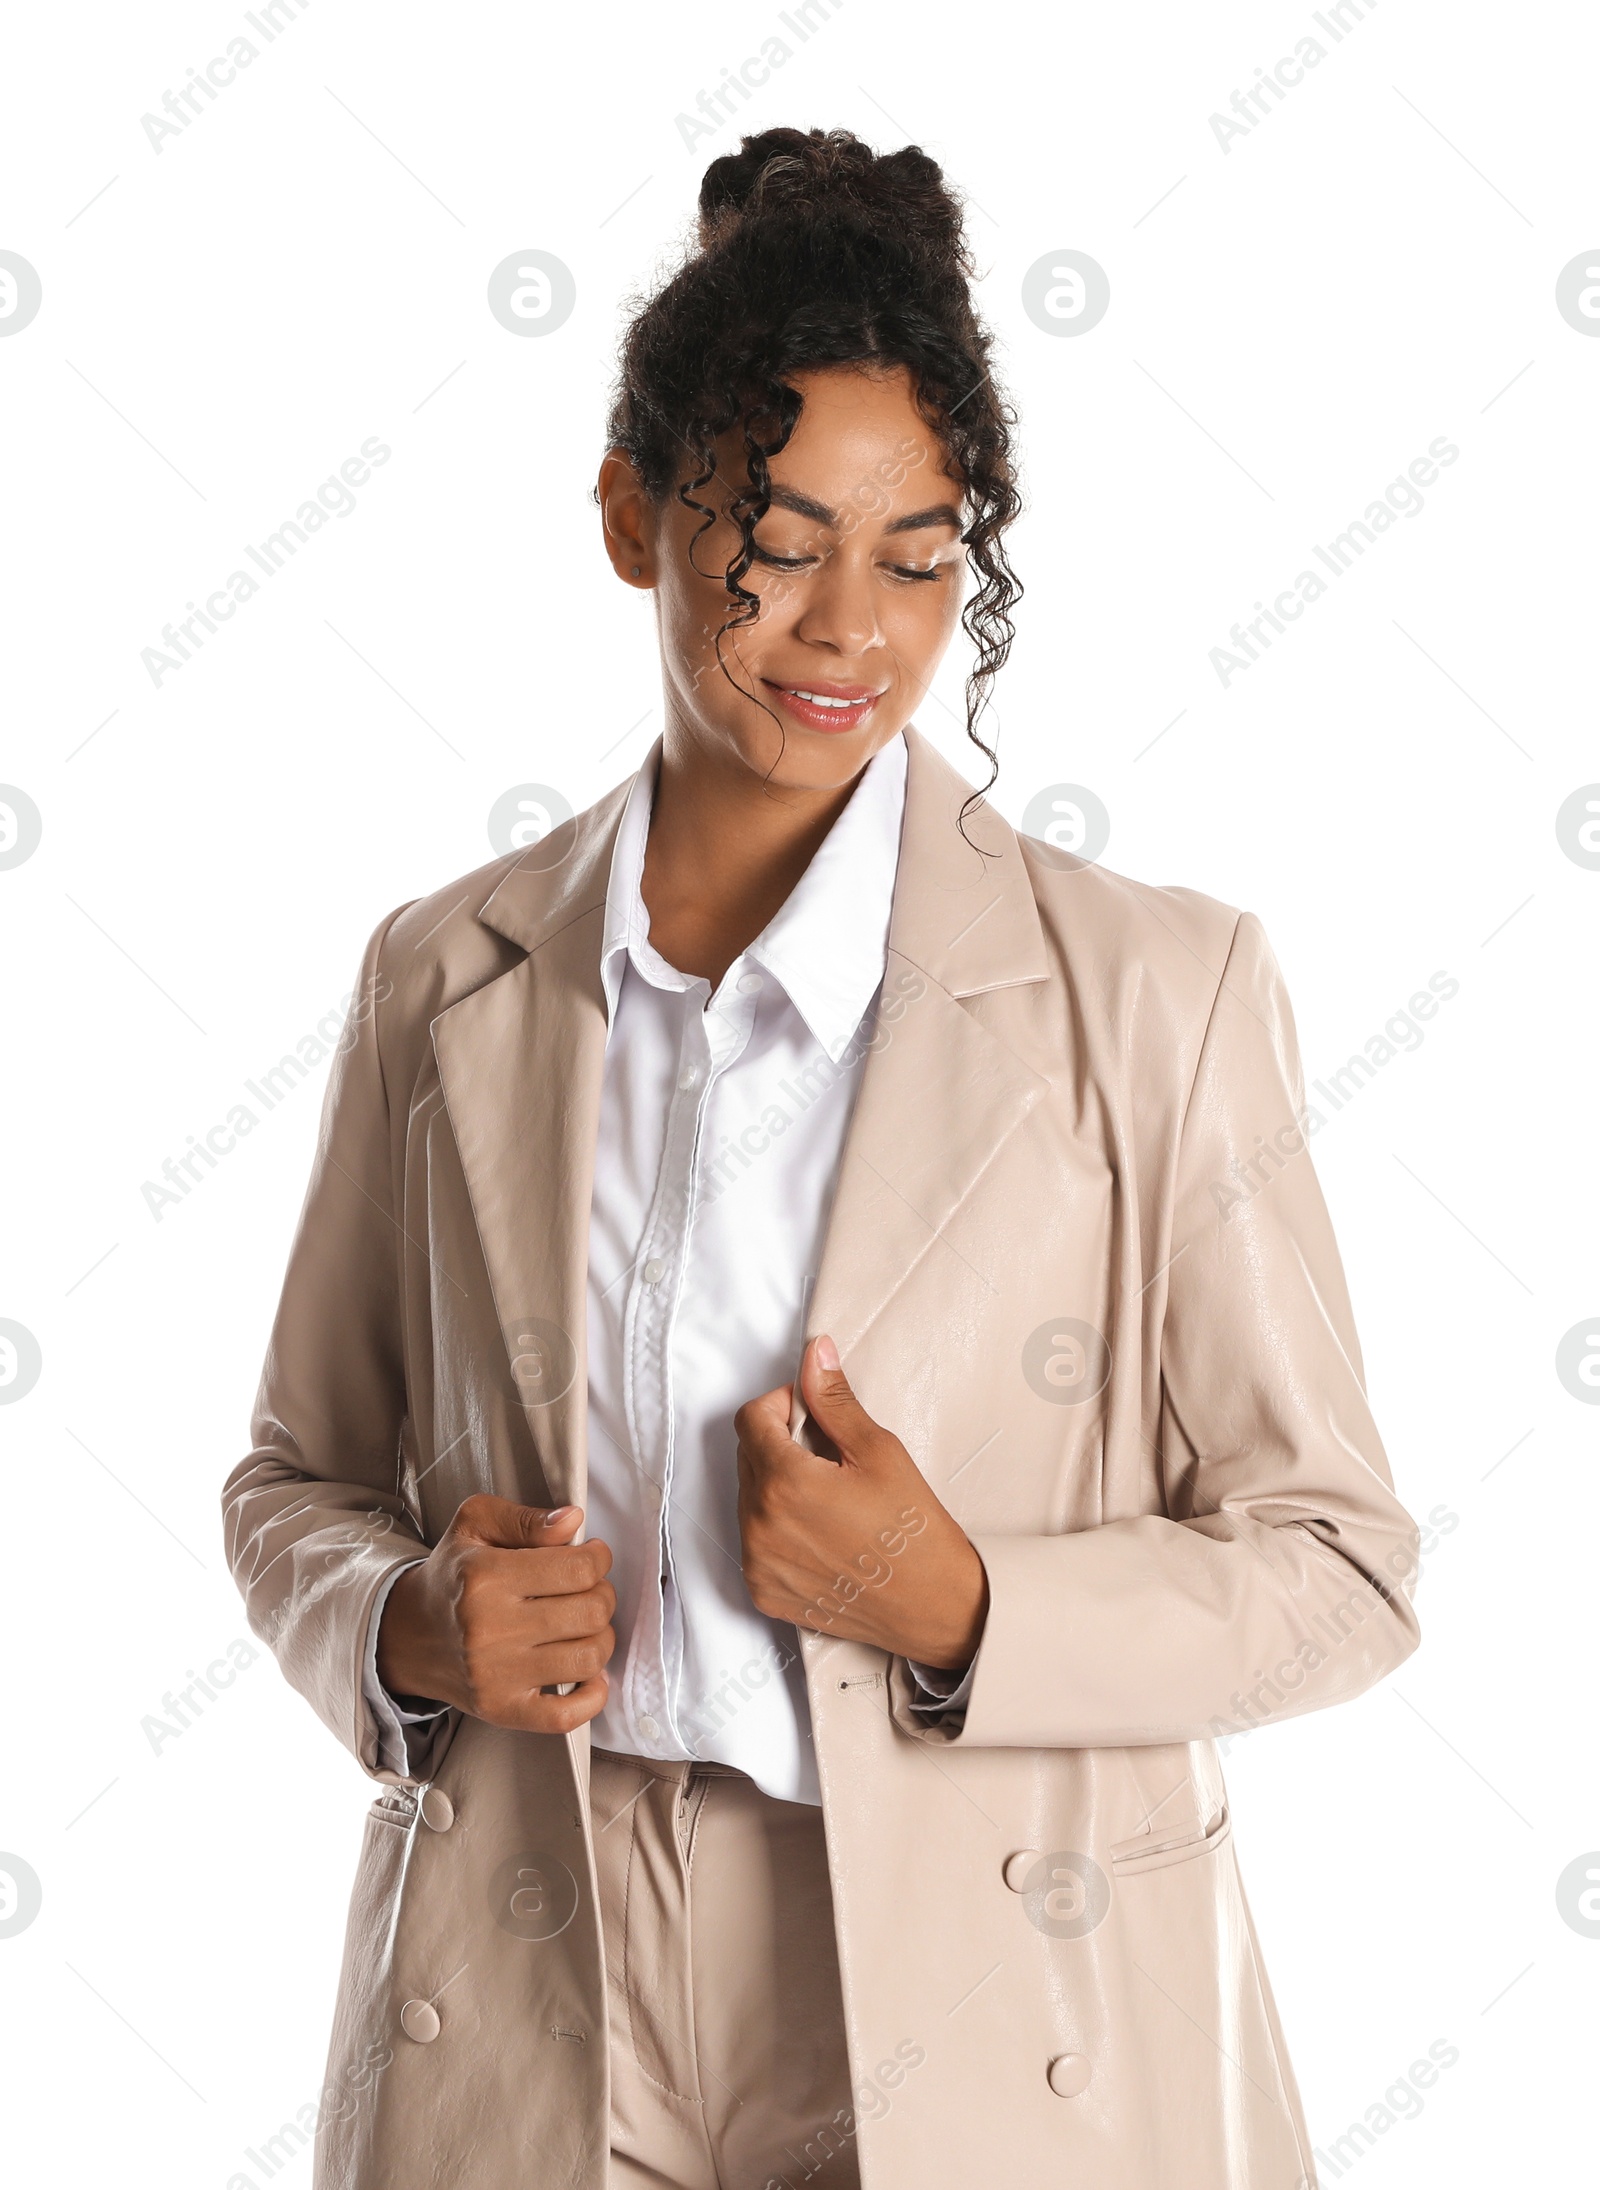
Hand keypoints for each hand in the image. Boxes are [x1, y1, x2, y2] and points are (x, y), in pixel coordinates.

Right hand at [374, 1494, 615, 1734]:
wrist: (407, 1635)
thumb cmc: (452, 1575)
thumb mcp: (474, 1525)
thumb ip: (526, 1519)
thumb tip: (573, 1521)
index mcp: (487, 1576)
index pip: (579, 1568)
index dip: (598, 1558)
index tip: (590, 1558)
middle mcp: (491, 1628)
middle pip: (591, 1612)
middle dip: (603, 1595)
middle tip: (588, 1590)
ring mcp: (496, 1675)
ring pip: (589, 1657)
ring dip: (601, 1637)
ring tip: (584, 1626)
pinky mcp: (501, 1709)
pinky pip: (565, 1717)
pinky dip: (592, 1696)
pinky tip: (589, 1674)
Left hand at [734, 1335, 989, 1670]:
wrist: (935, 1606)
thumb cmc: (914, 1531)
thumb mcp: (879, 1451)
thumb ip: (834, 1400)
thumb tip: (814, 1354)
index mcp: (784, 1483)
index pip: (750, 1419)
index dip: (782, 1406)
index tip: (810, 1414)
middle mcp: (759, 1526)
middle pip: (747, 1457)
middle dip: (780, 1445)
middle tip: (830, 1459)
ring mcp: (758, 1563)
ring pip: (748, 1499)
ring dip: (777, 1488)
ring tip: (829, 1500)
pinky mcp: (764, 1591)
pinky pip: (754, 1542)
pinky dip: (778, 1529)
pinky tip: (822, 1534)